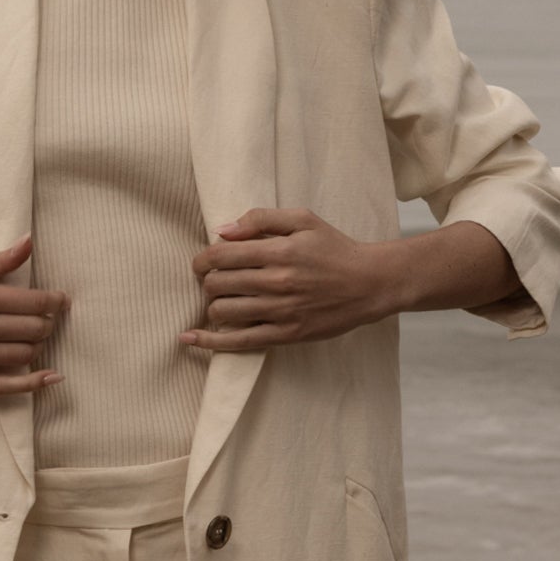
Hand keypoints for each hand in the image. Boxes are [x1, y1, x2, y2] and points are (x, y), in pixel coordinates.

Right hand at [0, 235, 66, 393]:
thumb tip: (29, 242)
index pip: (31, 302)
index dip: (54, 302)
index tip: (61, 301)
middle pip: (31, 330)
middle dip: (48, 324)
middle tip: (48, 319)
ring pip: (21, 356)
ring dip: (38, 346)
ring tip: (36, 337)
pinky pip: (2, 387)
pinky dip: (31, 384)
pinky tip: (50, 377)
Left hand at [182, 208, 402, 349]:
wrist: (369, 284)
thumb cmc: (334, 249)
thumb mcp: (303, 220)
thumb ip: (261, 219)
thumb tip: (223, 230)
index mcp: (279, 251)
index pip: (221, 255)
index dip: (202, 259)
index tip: (202, 262)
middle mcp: (277, 282)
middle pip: (218, 284)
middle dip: (208, 281)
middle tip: (216, 280)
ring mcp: (280, 311)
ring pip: (223, 312)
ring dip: (213, 305)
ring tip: (222, 300)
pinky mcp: (285, 334)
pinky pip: (239, 341)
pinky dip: (210, 341)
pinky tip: (189, 339)